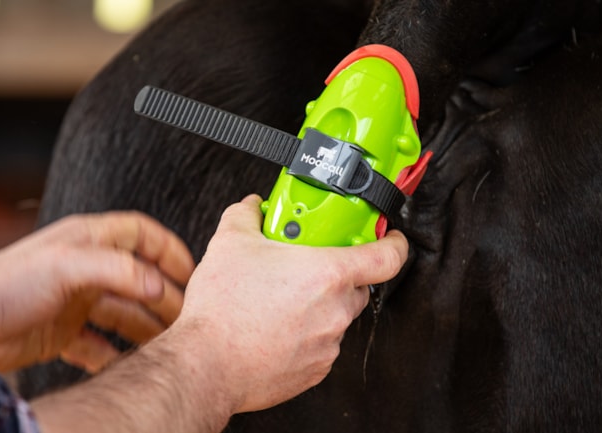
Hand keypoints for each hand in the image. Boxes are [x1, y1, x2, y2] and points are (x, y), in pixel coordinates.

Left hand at [0, 211, 193, 372]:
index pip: (141, 235)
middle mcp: (85, 268)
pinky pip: (99, 344)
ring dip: (145, 328)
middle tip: (186, 319)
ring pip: (123, 314)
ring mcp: (75, 301)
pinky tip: (128, 365)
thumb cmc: (5, 284)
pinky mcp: (62, 333)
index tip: (191, 274)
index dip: (169, 251)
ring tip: (168, 345)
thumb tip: (161, 286)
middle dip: (164, 297)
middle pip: (139, 279)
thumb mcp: (67, 266)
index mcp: (89, 241)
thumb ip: (119, 270)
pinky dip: (114, 355)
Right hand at [30, 196, 407, 432]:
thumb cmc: (224, 310)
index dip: (393, 242)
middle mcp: (336, 310)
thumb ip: (248, 214)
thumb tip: (254, 207)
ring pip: (337, 315)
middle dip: (337, 273)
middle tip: (308, 265)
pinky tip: (276, 326)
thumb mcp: (230, 242)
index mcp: (328, 274)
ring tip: (281, 298)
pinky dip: (306, 333)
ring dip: (318, 304)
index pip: (387, 256)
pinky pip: (321, 343)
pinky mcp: (315, 369)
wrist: (208, 365)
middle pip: (358, 284)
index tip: (387, 236)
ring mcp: (328, 343)